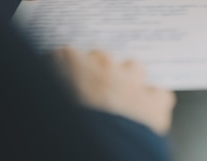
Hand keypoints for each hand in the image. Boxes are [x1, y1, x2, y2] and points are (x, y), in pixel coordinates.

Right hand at [52, 47, 175, 134]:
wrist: (99, 153)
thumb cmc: (65, 134)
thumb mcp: (48, 108)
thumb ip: (50, 94)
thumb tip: (54, 94)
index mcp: (72, 67)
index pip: (66, 55)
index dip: (66, 70)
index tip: (63, 79)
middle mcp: (104, 67)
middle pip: (101, 58)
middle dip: (96, 72)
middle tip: (90, 94)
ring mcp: (132, 82)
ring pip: (133, 68)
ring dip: (127, 80)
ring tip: (119, 100)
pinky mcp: (154, 102)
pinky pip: (159, 94)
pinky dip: (153, 102)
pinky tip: (145, 113)